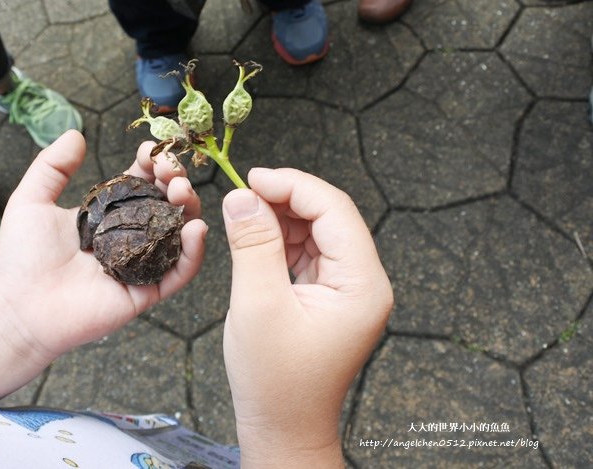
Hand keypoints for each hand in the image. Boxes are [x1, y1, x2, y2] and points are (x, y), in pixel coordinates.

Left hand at [0, 131, 206, 365]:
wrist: (18, 307)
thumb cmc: (21, 257)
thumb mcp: (32, 200)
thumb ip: (52, 166)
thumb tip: (76, 134)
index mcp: (108, 214)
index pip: (142, 183)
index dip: (152, 164)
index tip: (151, 151)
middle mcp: (129, 237)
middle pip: (166, 204)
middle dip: (176, 181)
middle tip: (172, 171)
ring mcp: (140, 264)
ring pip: (179, 235)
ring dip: (190, 209)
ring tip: (183, 192)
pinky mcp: (145, 292)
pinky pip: (179, 273)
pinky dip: (193, 252)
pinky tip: (195, 229)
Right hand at [221, 168, 392, 466]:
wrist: (283, 427)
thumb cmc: (275, 381)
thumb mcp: (258, 305)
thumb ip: (253, 244)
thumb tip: (241, 196)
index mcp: (362, 285)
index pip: (335, 211)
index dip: (293, 185)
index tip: (251, 177)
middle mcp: (363, 283)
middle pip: (329, 217)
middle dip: (286, 199)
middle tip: (242, 192)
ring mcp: (347, 289)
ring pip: (317, 231)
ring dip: (280, 217)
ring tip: (243, 215)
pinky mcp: (328, 296)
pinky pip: (308, 253)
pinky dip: (280, 240)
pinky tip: (255, 236)